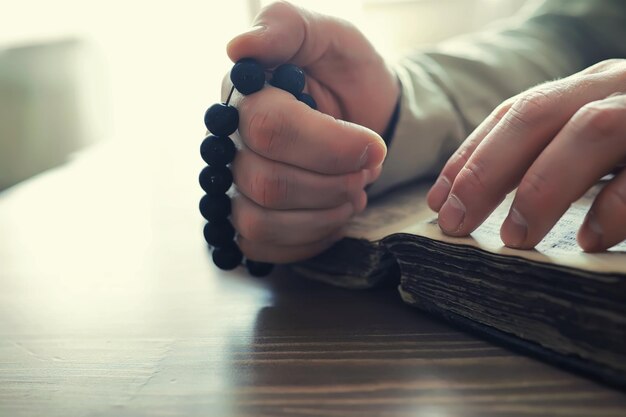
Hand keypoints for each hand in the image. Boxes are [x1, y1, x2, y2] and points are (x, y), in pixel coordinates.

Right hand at [223, 1, 397, 262]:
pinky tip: (332, 215)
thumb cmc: (348, 76)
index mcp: (245, 94)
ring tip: (351, 194)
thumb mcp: (330, 37)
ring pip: (260, 221)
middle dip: (333, 183)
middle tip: (366, 171)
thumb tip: (240, 47)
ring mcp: (234, 185)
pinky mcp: (248, 219)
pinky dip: (309, 239)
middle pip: (267, 183)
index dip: (329, 147)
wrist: (368, 117)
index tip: (373, 147)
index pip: (270, 129)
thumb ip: (287, 28)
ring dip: (322, 215)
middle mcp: (230, 142)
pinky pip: (261, 246)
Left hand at [427, 59, 625, 251]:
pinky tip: (588, 240)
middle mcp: (612, 87)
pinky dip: (611, 209)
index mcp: (586, 87)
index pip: (514, 113)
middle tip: (455, 222)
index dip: (469, 155)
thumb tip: (482, 196)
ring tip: (513, 238)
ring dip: (540, 189)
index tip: (436, 200)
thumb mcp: (597, 131)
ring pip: (588, 131)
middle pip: (535, 116)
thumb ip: (555, 149)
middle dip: (485, 171)